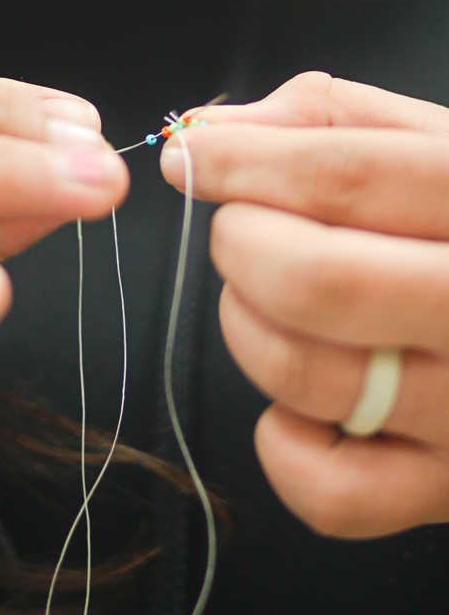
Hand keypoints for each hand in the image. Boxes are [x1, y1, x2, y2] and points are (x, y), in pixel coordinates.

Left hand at [160, 71, 448, 538]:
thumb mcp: (444, 148)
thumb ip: (334, 121)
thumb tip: (210, 129)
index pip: (348, 176)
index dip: (242, 162)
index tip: (191, 155)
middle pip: (315, 280)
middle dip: (241, 244)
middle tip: (241, 231)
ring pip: (304, 374)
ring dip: (247, 327)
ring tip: (269, 303)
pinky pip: (329, 493)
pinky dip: (284, 443)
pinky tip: (305, 402)